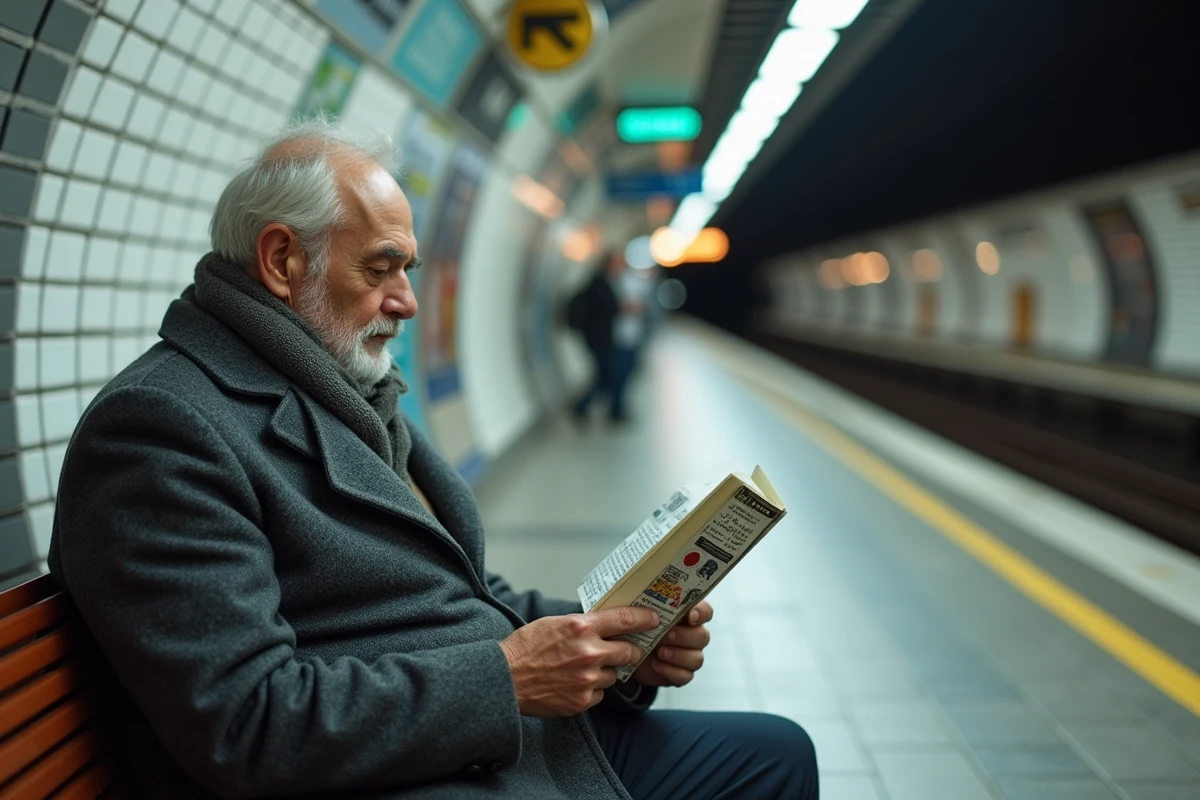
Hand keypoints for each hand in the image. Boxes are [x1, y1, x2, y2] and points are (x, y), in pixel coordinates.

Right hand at [499, 607, 659, 716]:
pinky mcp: (582, 701)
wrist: (505, 679)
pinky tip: (572, 684)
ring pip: (614, 675)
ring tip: (580, 669)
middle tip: (624, 649)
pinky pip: (600, 694)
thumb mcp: (554, 624)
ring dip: (604, 671)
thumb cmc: (525, 648)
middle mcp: (588, 653)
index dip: (644, 619)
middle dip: (630, 651)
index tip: (654, 619)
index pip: (624, 620)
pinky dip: (592, 689)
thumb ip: (582, 625)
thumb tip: (606, 624)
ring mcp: (587, 679)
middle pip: (629, 651)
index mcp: (580, 627)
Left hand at [631, 601, 712, 686]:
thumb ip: (651, 608)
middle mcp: (693, 635)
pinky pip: (685, 675)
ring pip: (697, 658)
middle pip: (702, 636)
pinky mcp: (681, 674)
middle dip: (683, 636)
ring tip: (660, 652)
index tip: (690, 616)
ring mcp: (689, 656)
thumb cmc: (640, 629)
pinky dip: (670, 671)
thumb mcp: (643, 615)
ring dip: (678, 655)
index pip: (705, 612)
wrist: (631, 654)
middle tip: (666, 635)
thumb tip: (648, 606)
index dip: (701, 613)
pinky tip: (655, 665)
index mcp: (687, 616)